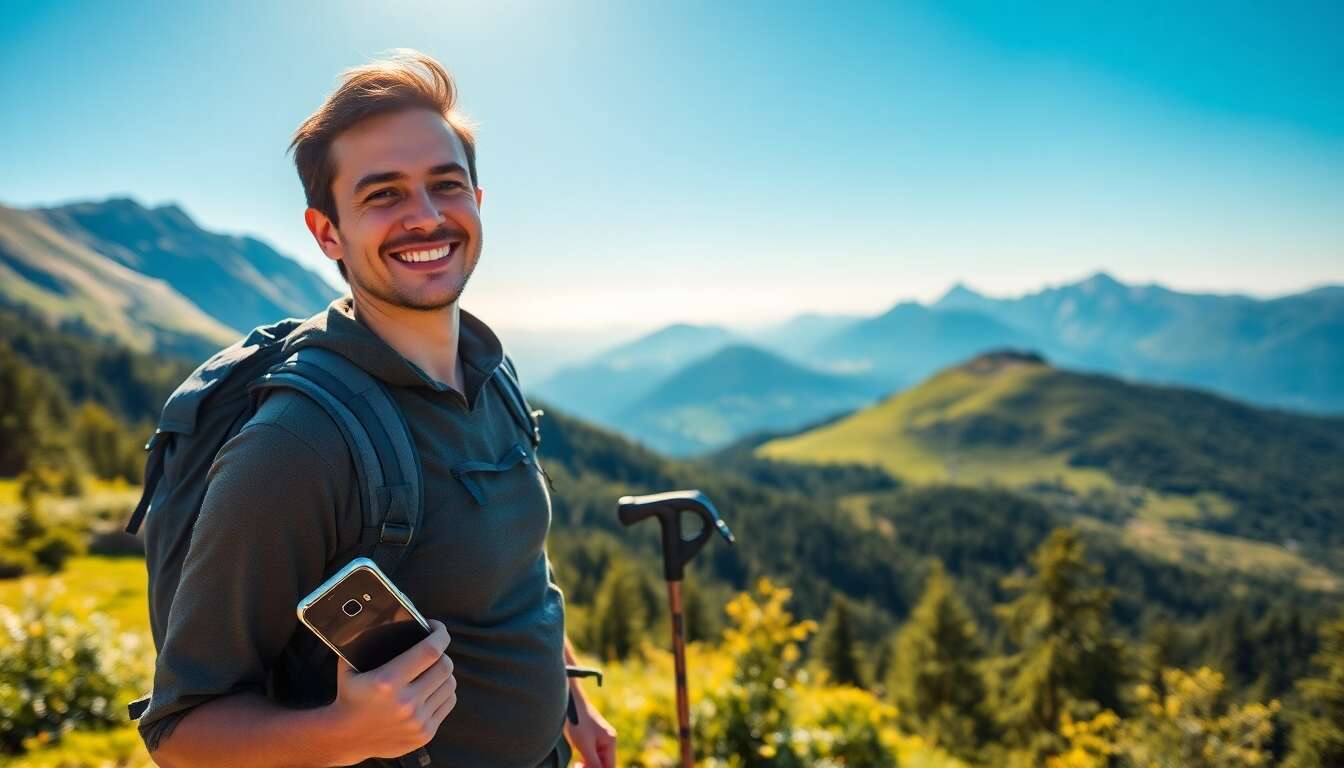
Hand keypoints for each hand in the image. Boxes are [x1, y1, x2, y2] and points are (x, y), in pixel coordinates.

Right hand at [326, 619, 457, 761]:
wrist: (346, 737)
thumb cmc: (350, 695)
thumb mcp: (350, 666)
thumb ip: (365, 641)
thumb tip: (389, 615)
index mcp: (387, 681)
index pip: (430, 651)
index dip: (440, 634)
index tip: (437, 628)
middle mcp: (405, 702)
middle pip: (445, 666)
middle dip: (442, 653)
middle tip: (433, 649)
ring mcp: (417, 720)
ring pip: (450, 684)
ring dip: (444, 673)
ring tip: (432, 669)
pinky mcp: (425, 734)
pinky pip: (448, 702)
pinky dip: (444, 691)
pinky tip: (432, 688)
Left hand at [563, 693, 616, 767]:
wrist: (567, 702)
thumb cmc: (578, 721)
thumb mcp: (585, 744)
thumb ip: (593, 762)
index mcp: (610, 741)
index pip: (610, 766)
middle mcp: (607, 740)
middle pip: (603, 764)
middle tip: (577, 766)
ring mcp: (598, 739)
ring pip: (595, 761)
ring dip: (587, 765)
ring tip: (576, 764)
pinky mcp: (588, 738)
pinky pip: (589, 755)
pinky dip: (584, 761)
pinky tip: (576, 761)